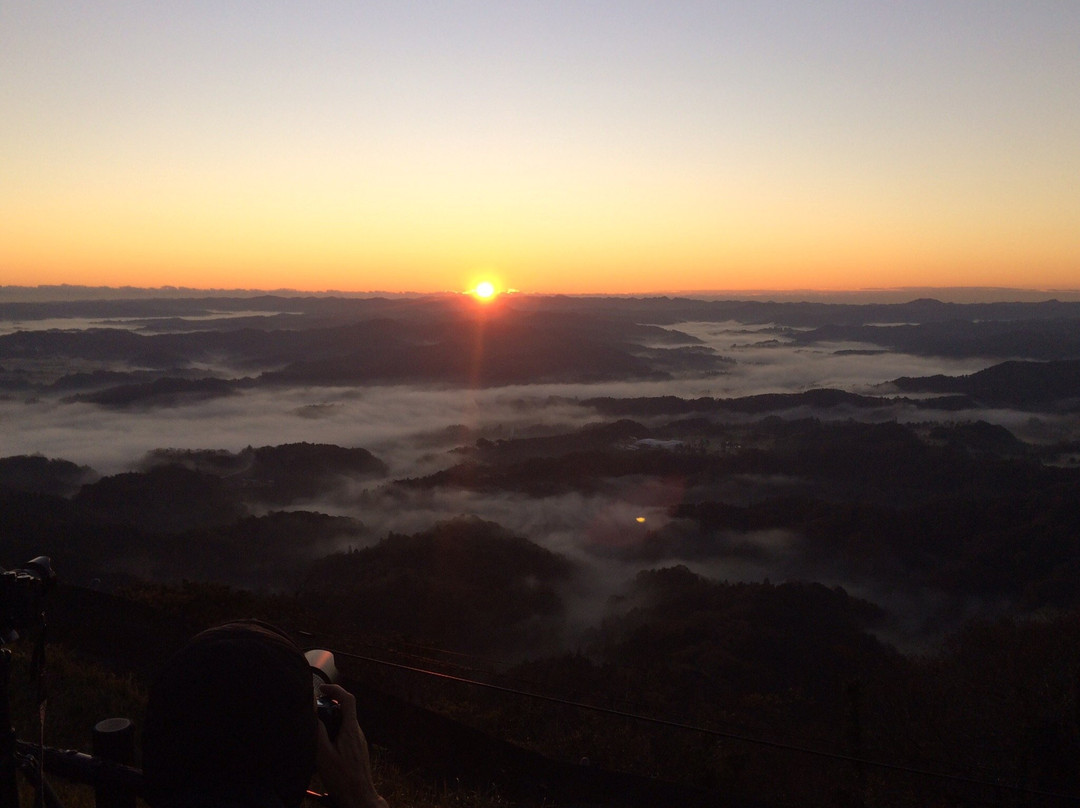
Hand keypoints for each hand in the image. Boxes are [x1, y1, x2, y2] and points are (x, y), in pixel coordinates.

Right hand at [315, 684, 388, 807]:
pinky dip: (334, 733)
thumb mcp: (324, 755)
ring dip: (330, 722)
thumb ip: (318, 731)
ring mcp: (359, 741)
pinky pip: (346, 734)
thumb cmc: (342, 778)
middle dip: (329, 707)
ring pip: (345, 723)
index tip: (322, 689)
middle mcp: (358, 732)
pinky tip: (324, 747)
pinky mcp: (357, 750)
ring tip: (315, 731)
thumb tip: (313, 711)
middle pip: (345, 710)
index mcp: (351, 729)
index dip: (335, 689)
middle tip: (313, 713)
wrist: (359, 797)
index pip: (348, 699)